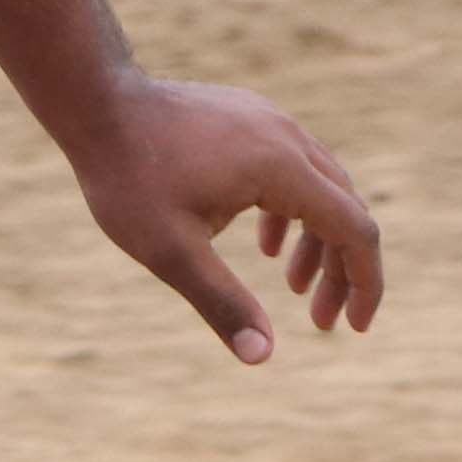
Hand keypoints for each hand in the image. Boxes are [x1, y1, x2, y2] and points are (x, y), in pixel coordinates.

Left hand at [73, 72, 381, 362]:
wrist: (96, 103)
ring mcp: (271, 123)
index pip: (355, 230)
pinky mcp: (250, 119)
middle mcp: (288, 138)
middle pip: (344, 210)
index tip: (355, 327)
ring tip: (293, 288)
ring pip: (321, 188)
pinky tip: (264, 245)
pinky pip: (293, 169)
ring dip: (316, 242)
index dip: (365, 283)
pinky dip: (290, 213)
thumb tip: (262, 358)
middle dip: (341, 270)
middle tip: (322, 321)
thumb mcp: (171, 251)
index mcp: (283, 169)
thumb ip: (222, 302)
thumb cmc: (129, 177)